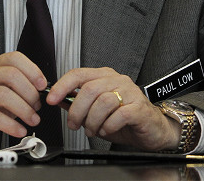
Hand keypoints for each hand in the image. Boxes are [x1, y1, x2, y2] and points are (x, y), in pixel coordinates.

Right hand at [0, 52, 46, 147]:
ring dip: (24, 110)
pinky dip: (11, 125)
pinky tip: (19, 130)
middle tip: (37, 106)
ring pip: (4, 95)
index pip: (15, 58)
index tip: (42, 85)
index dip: (32, 70)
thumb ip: (17, 88)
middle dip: (30, 93)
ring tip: (32, 120)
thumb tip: (41, 93)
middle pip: (12, 75)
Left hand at [46, 67, 180, 150]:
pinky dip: (108, 126)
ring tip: (93, 130)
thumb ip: (77, 103)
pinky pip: (119, 115)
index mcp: (104, 77)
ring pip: (103, 102)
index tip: (51, 98)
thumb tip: (57, 99)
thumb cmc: (125, 119)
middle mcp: (117, 80)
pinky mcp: (139, 107)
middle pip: (89, 89)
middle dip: (76, 110)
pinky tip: (107, 130)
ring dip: (93, 121)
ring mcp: (130, 92)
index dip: (62, 86)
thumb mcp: (95, 111)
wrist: (152, 129)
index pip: (78, 74)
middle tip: (74, 124)